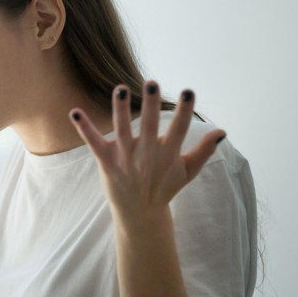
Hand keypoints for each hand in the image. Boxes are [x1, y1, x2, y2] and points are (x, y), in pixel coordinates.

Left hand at [69, 82, 224, 222]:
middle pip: (150, 126)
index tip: (188, 92)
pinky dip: (84, 128)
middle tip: (151, 82)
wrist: (140, 214)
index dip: (184, 111)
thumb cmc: (164, 187)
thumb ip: (204, 150)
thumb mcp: (187, 171)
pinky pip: (93, 142)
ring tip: (120, 89)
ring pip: (122, 130)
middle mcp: (147, 155)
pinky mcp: (106, 162)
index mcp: (168, 155)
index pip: (180, 129)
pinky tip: (74, 112)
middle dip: (151, 105)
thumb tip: (223, 131)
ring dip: (121, 109)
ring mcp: (125, 158)